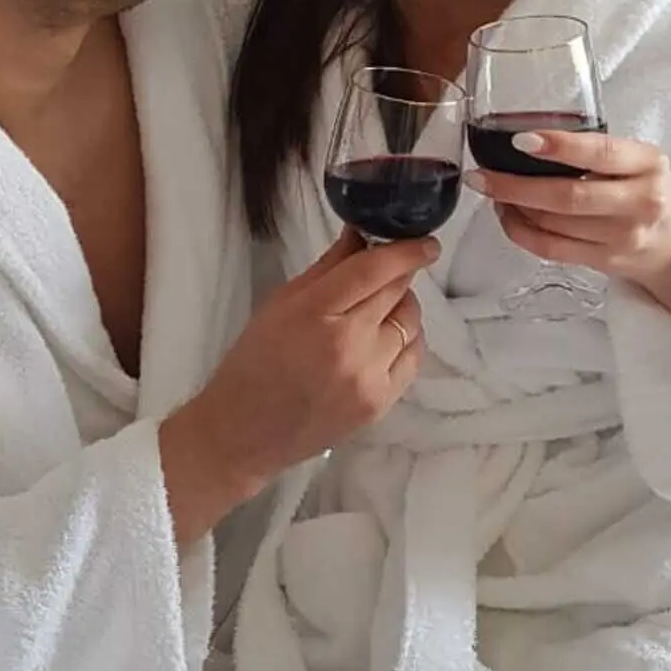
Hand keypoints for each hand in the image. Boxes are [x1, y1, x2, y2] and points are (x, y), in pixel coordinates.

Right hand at [158, 229, 429, 541]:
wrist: (243, 434)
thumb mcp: (280, 303)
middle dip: (399, 275)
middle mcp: (348, 346)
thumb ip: (328, 267)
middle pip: (397, 293)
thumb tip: (363, 235)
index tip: (426, 241)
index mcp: (314, 314)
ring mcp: (368, 379)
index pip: (374, 271)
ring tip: (378, 311)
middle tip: (388, 271)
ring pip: (411, 324)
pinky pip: (413, 358)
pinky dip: (406, 340)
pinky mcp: (380, 404)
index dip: (406, 251)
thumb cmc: (253, 362)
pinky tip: (385, 339)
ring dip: (402, 308)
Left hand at [467, 130, 670, 319]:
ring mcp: (623, 237)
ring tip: (492, 192)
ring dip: (514, 208)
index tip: (521, 140)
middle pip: (569, 196)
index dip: (560, 148)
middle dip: (516, 186)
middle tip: (482, 176)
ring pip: (554, 225)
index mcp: (648, 163)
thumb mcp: (637, 159)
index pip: (601, 153)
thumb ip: (596, 149)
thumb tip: (526, 141)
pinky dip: (521, 233)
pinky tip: (508, 216)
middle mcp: (640, 201)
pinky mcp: (605, 262)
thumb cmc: (645, 188)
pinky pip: (551, 249)